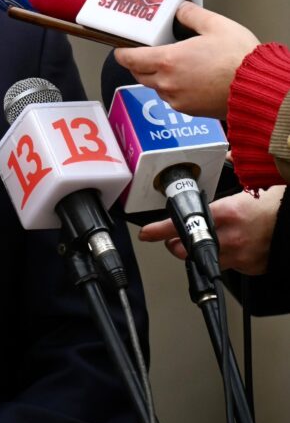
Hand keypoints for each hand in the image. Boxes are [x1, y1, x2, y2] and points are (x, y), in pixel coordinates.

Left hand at [114, 1, 258, 118]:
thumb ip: (192, 16)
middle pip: (139, 74)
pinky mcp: (189, 110)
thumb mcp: (216, 26)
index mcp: (169, 60)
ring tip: (172, 64)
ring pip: (155, 87)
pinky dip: (172, 88)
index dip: (122, 53)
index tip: (120, 49)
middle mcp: (168, 83)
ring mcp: (177, 99)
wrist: (257, 89)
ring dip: (157, 76)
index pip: (130, 59)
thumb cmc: (240, 60)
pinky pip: (171, 98)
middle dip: (138, 64)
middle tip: (145, 53)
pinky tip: (188, 78)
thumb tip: (181, 10)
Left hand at [138, 186, 284, 275]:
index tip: (147, 233)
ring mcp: (241, 256)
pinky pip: (229, 265)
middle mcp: (231, 238)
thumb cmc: (279, 205)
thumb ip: (236, 172)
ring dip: (199, 252)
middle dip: (176, 245)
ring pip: (206, 261)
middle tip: (173, 238)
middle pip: (187, 251)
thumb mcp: (254, 185)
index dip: (160, 230)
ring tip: (203, 240)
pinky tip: (230, 245)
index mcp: (228, 213)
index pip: (184, 223)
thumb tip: (228, 154)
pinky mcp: (251, 268)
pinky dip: (224, 256)